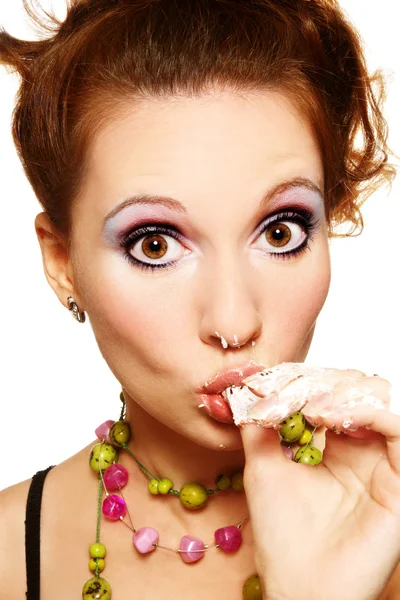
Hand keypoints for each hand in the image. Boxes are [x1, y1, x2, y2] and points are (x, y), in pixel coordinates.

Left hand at [240, 373, 399, 599]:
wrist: (302, 589)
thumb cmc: (282, 536)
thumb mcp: (262, 467)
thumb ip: (257, 426)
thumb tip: (246, 387)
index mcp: (330, 446)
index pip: (324, 391)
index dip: (298, 380)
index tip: (266, 384)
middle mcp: (358, 450)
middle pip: (351, 388)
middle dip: (319, 381)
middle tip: (290, 393)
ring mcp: (380, 463)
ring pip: (376, 398)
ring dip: (341, 391)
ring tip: (311, 408)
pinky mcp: (399, 481)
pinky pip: (397, 430)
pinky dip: (366, 412)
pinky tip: (332, 420)